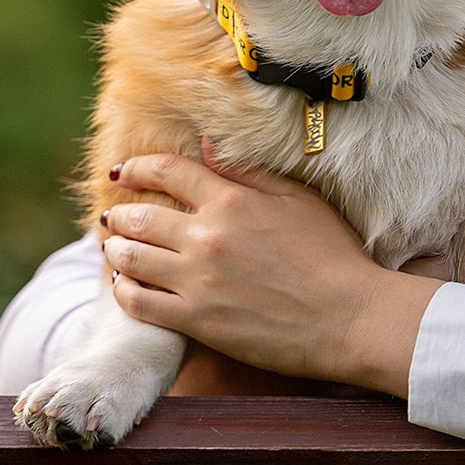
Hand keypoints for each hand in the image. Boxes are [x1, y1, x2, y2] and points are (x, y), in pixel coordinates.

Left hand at [101, 142, 443, 394]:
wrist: (349, 316)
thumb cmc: (332, 254)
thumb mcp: (297, 199)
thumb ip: (247, 171)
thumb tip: (204, 144)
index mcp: (231, 200)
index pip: (168, 172)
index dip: (139, 168)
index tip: (123, 171)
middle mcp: (207, 236)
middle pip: (141, 216)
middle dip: (122, 213)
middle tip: (115, 216)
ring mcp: (198, 281)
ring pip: (132, 258)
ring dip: (117, 249)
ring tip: (115, 248)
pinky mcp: (197, 321)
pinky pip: (139, 304)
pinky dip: (124, 291)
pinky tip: (126, 286)